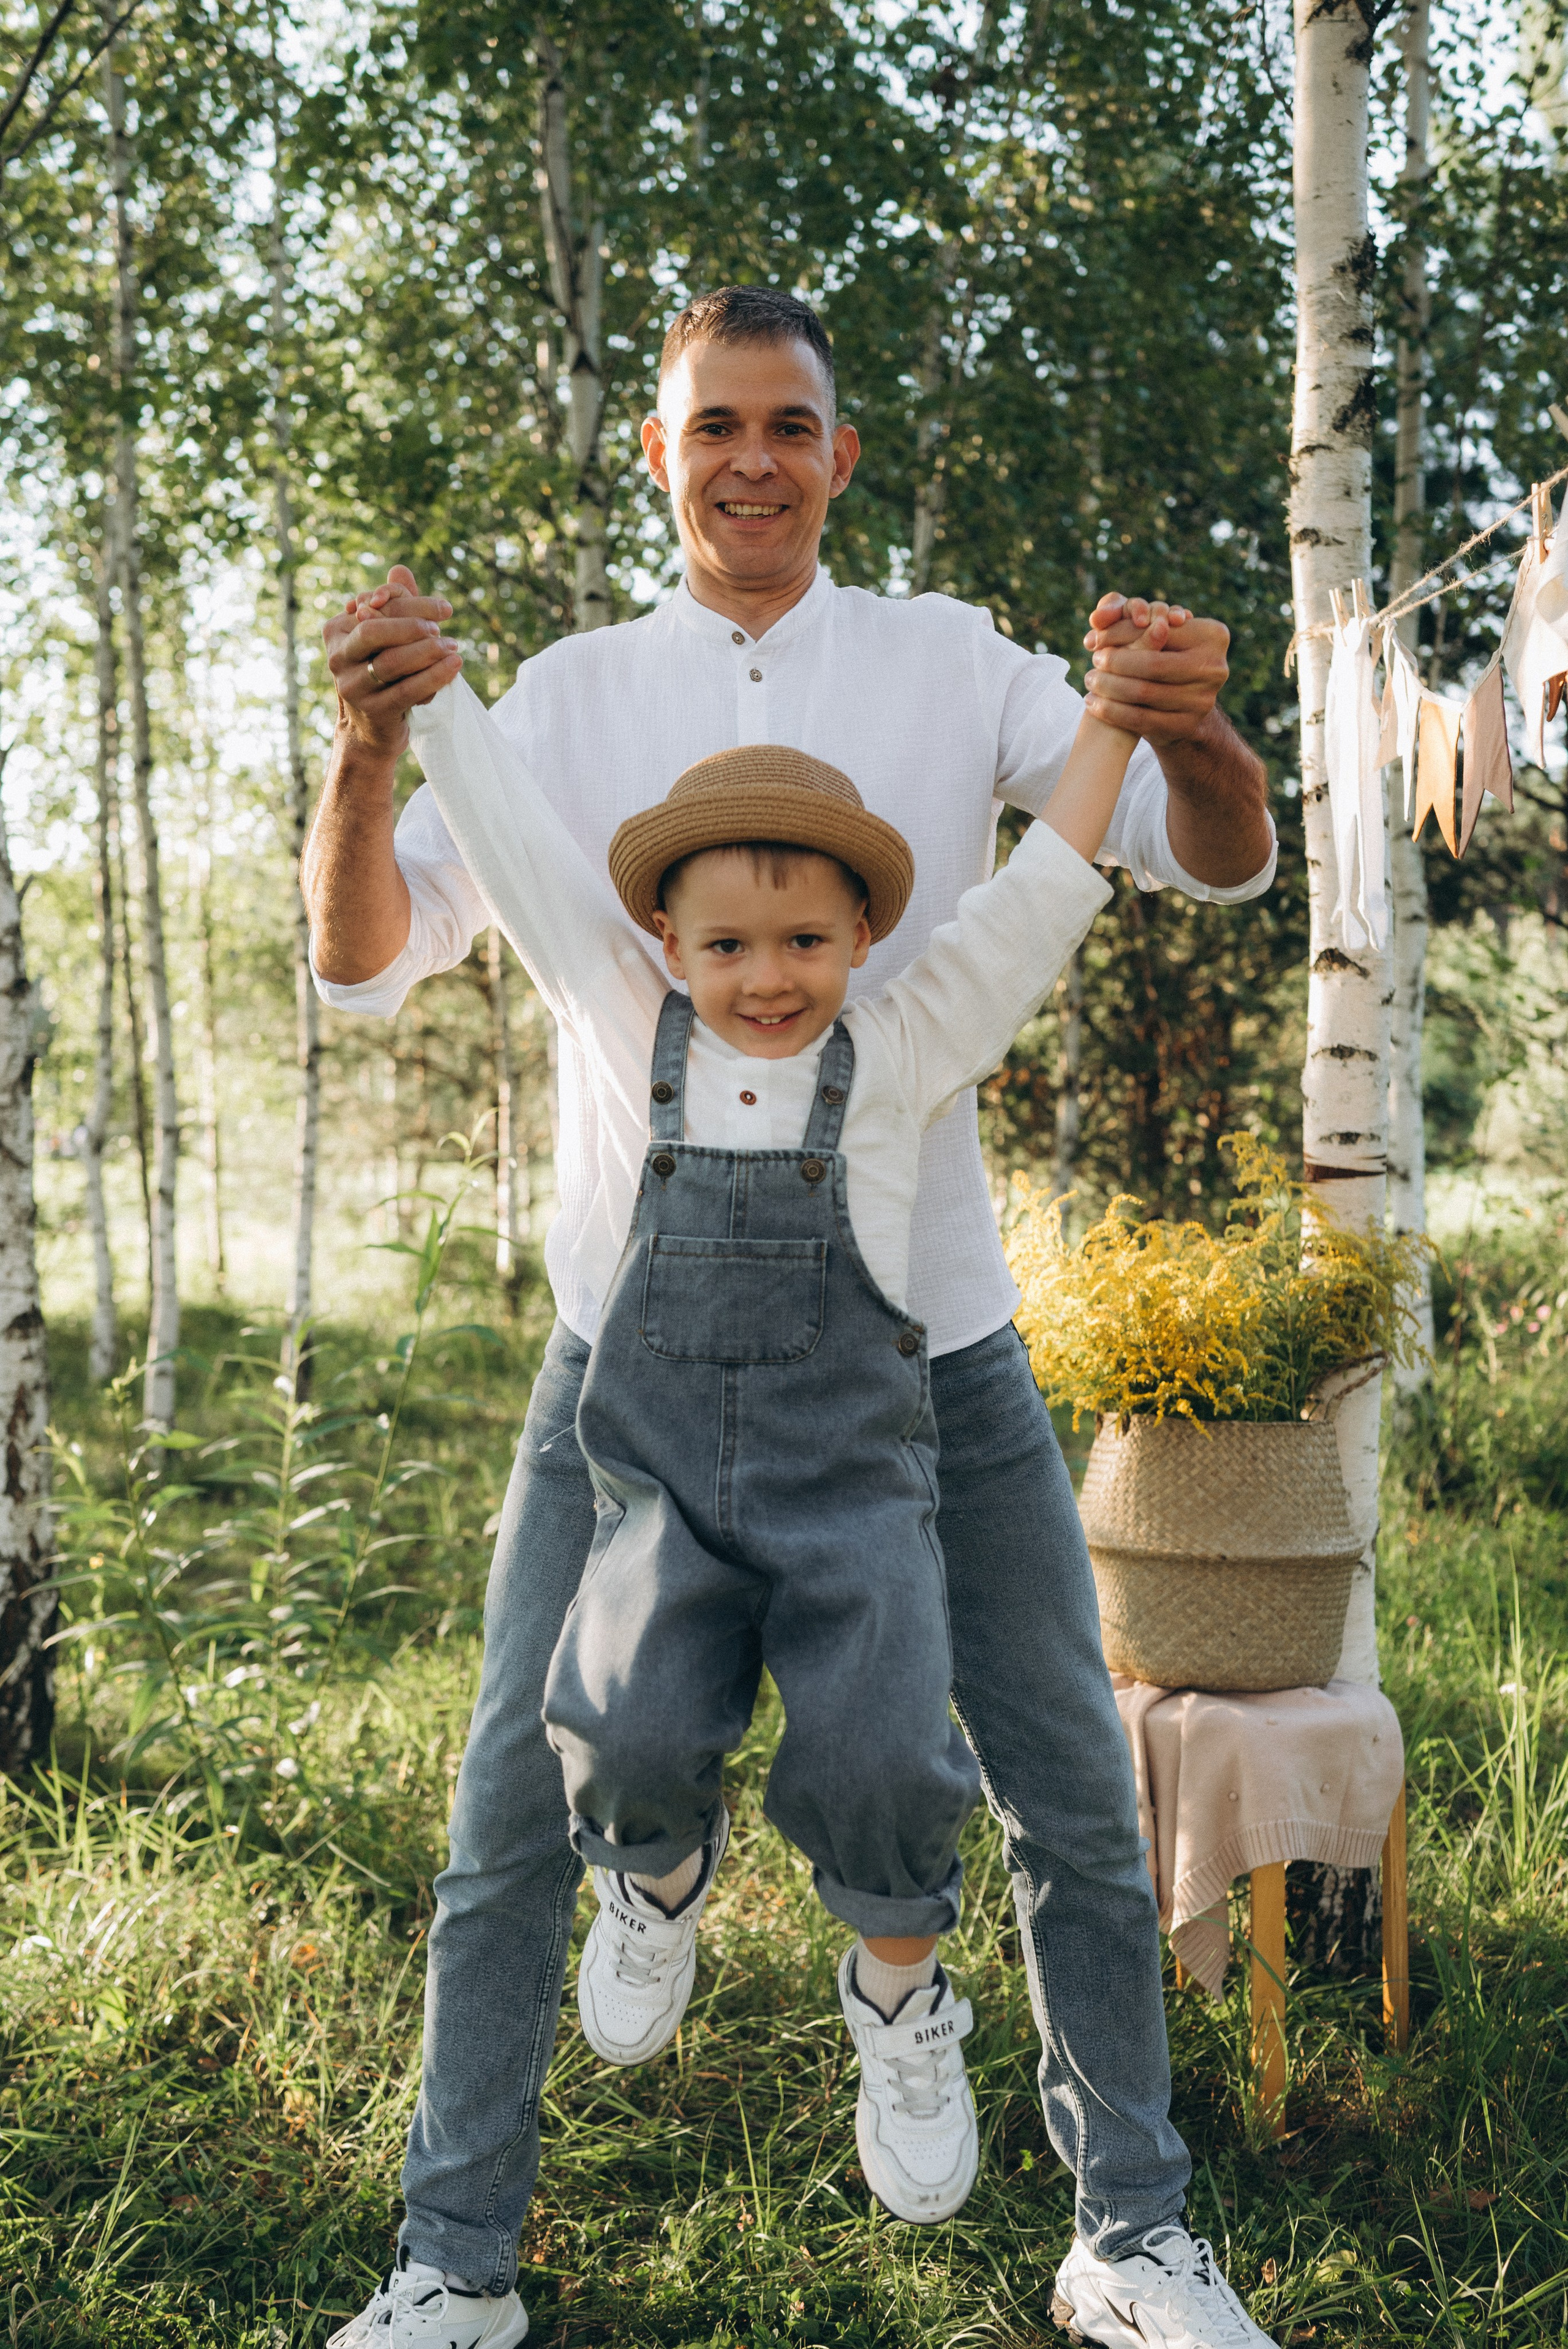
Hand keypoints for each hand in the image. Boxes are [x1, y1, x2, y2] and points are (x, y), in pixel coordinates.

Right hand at [323, 564, 463, 761]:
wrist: (371, 728)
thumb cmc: (383, 674)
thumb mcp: (387, 638)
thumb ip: (394, 604)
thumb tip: (400, 569)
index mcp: (336, 630)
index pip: (372, 605)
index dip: (410, 602)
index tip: (445, 608)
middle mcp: (337, 657)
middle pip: (374, 630)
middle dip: (412, 624)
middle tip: (442, 627)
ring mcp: (352, 686)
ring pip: (392, 661)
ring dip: (428, 652)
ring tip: (454, 647)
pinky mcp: (373, 711)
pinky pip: (407, 690)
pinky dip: (434, 677)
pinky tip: (454, 667)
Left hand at [1081, 592, 1228, 749]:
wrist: (1180, 702)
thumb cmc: (1162, 654)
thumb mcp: (1152, 629)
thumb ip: (1125, 615)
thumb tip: (1097, 618)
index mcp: (1213, 635)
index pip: (1158, 630)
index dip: (1121, 633)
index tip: (1096, 636)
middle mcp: (1216, 667)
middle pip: (1152, 664)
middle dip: (1116, 662)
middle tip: (1094, 659)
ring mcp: (1204, 700)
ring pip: (1143, 693)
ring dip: (1108, 687)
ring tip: (1090, 681)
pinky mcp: (1186, 726)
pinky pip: (1140, 720)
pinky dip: (1111, 712)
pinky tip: (1094, 704)